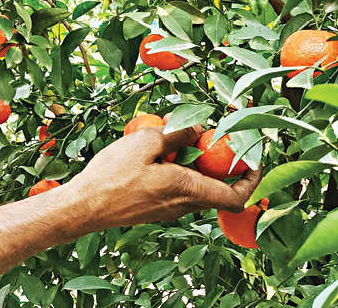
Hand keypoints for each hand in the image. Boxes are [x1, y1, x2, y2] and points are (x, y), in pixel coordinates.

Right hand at [58, 126, 262, 235]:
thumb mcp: (146, 142)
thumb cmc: (112, 176)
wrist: (83, 207)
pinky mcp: (155, 208)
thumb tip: (199, 128)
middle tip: (214, 137)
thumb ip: (177, 133)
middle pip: (218, 188)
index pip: (237, 197)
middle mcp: (183, 205)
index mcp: (188, 190)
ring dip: (197, 165)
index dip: (253, 180)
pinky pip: (178, 189)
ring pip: (197, 187)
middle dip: (221, 162)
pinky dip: (179, 170)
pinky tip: (158, 153)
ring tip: (180, 139)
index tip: (254, 160)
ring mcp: (168, 209)